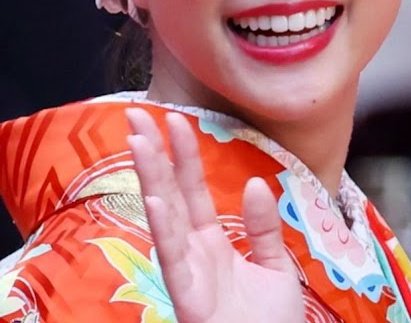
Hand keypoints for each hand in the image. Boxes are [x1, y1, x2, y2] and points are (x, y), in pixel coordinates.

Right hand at [125, 108, 304, 322]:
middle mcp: (192, 252)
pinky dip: (164, 228)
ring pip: (165, 217)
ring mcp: (186, 272)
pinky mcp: (187, 295)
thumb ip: (262, 229)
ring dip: (151, 178)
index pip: (191, 189)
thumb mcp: (275, 270)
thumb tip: (256, 184)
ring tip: (138, 141)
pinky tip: (154, 199)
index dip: (183, 154)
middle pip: (169, 193)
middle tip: (135, 114)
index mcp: (211, 243)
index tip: (173, 119)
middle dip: (153, 154)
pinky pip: (173, 258)